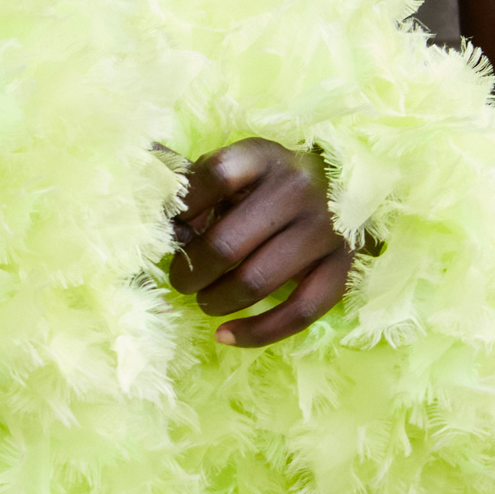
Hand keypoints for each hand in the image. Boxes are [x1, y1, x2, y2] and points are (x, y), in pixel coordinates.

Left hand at [166, 139, 354, 347]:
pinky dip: (257, 333)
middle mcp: (298, 189)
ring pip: (256, 282)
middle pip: (227, 244)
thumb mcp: (234, 171)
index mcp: (264, 158)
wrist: (341, 189)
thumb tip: (151, 207)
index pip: (216, 176)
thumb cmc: (267, 184)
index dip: (183, 205)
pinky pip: (300, 312)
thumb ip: (194, 186)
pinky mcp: (343, 265)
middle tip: (181, 279)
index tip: (169, 227)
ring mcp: (325, 229)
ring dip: (216, 301)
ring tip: (205, 300)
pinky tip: (226, 335)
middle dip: (190, 272)